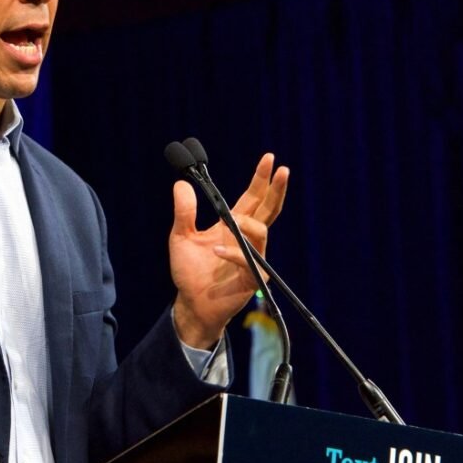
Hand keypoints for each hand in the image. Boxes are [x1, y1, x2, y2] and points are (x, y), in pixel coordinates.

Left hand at [169, 153, 288, 348]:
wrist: (190, 303)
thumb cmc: (189, 271)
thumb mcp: (180, 237)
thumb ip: (183, 212)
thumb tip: (181, 183)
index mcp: (232, 225)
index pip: (252, 198)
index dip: (261, 179)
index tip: (269, 158)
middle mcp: (246, 239)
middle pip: (268, 209)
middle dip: (275, 189)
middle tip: (282, 169)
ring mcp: (252, 258)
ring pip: (262, 232)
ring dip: (247, 224)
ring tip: (230, 223)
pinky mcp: (252, 278)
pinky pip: (248, 261)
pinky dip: (232, 253)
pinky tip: (215, 251)